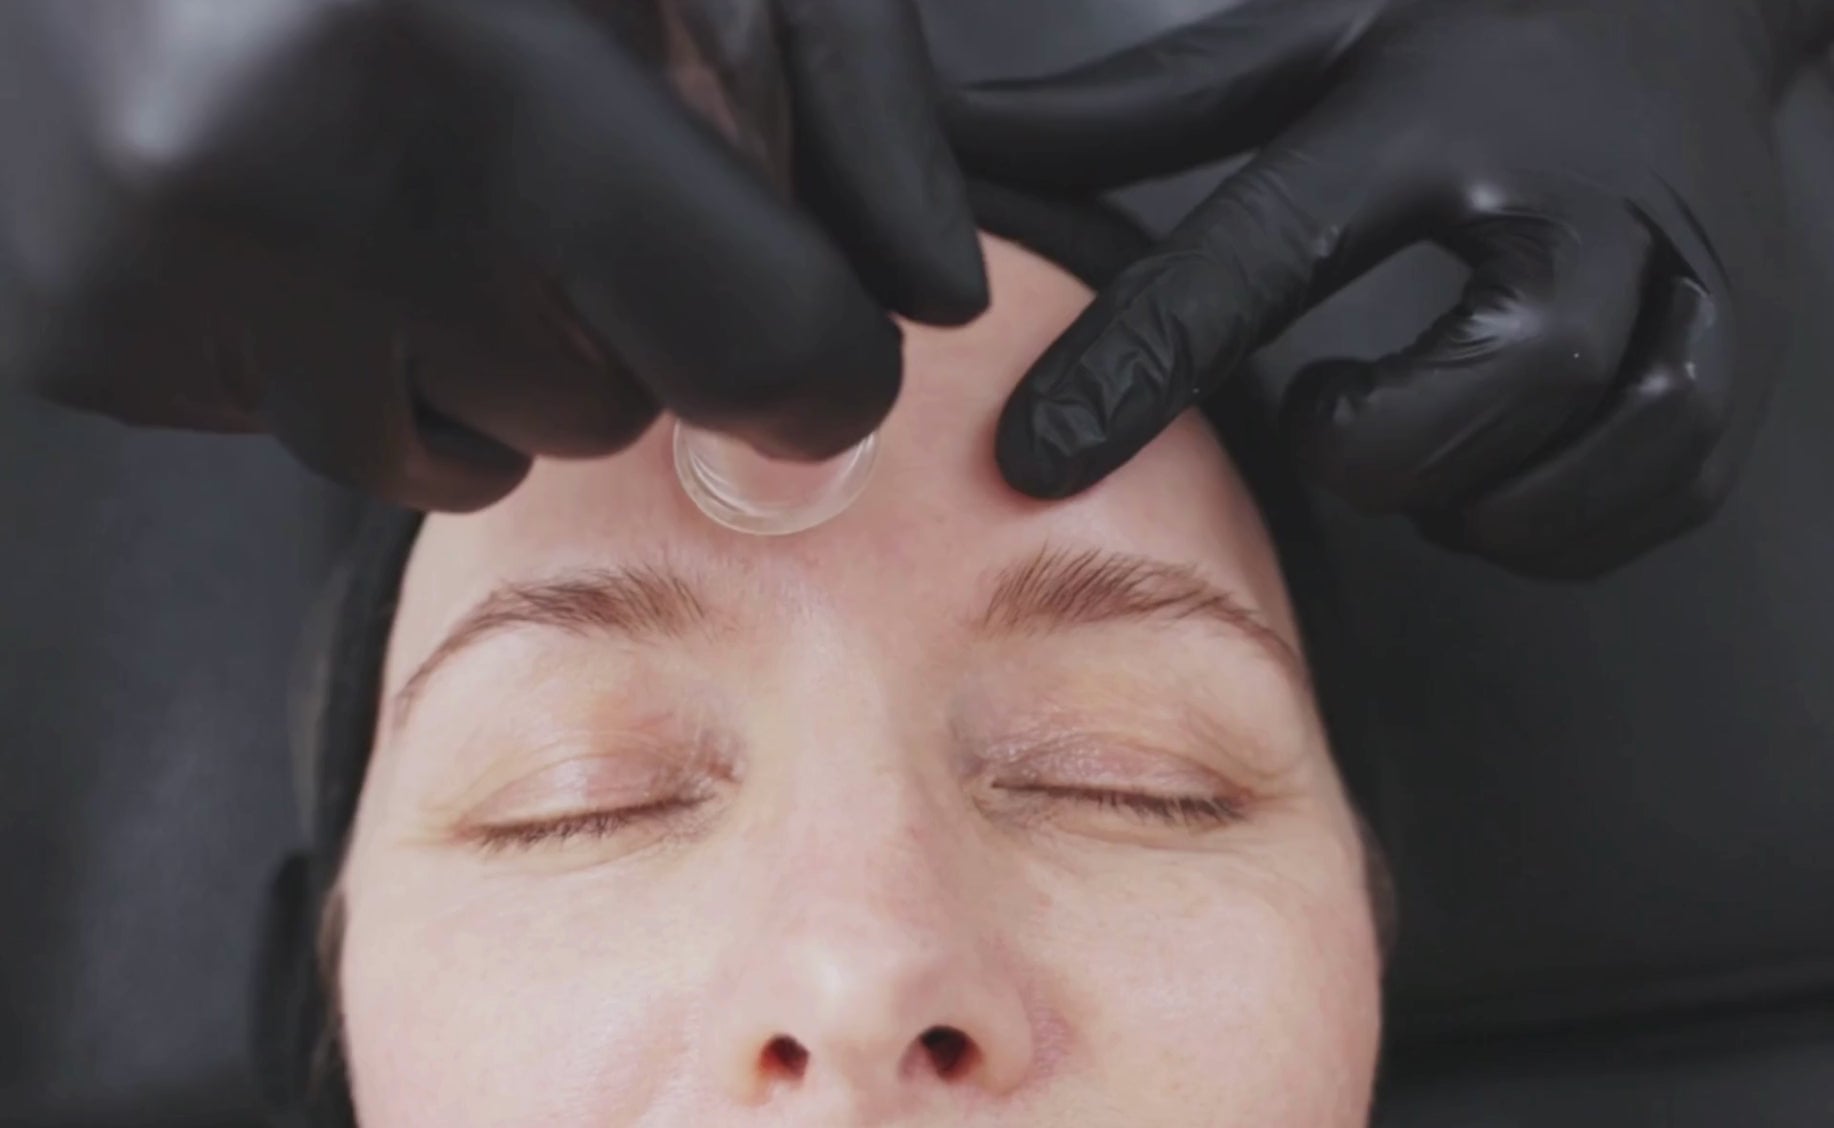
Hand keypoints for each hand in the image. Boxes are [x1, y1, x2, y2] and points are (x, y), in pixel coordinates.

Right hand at [0, 0, 984, 510]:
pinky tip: (299, 218)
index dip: (816, 360)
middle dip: (615, 315)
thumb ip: (843, 100)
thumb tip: (940, 299)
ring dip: (480, 356)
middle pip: (605, 411)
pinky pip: (307, 448)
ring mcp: (157, 266)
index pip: (752, 343)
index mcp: (471, 58)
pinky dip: (342, 366)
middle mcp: (291, 175)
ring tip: (411, 184)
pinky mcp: (78, 331)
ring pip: (455, 460)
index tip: (811, 344)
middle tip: (538, 168)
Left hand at [947, 0, 1833, 577]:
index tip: (1039, 456)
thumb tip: (956, 142)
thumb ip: (1122, 116)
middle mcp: (1574, 196)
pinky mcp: (1737, 354)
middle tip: (1329, 417)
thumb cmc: (1463, 44)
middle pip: (1507, 369)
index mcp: (1428, 112)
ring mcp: (1681, 278)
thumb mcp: (1292, 51)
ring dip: (1476, 493)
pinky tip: (1493, 478)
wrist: (1685, 7)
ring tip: (1413, 444)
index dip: (1144, 364)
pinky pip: (1659, 491)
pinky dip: (1558, 522)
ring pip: (1604, 446)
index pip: (1266, 249)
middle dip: (1385, 440)